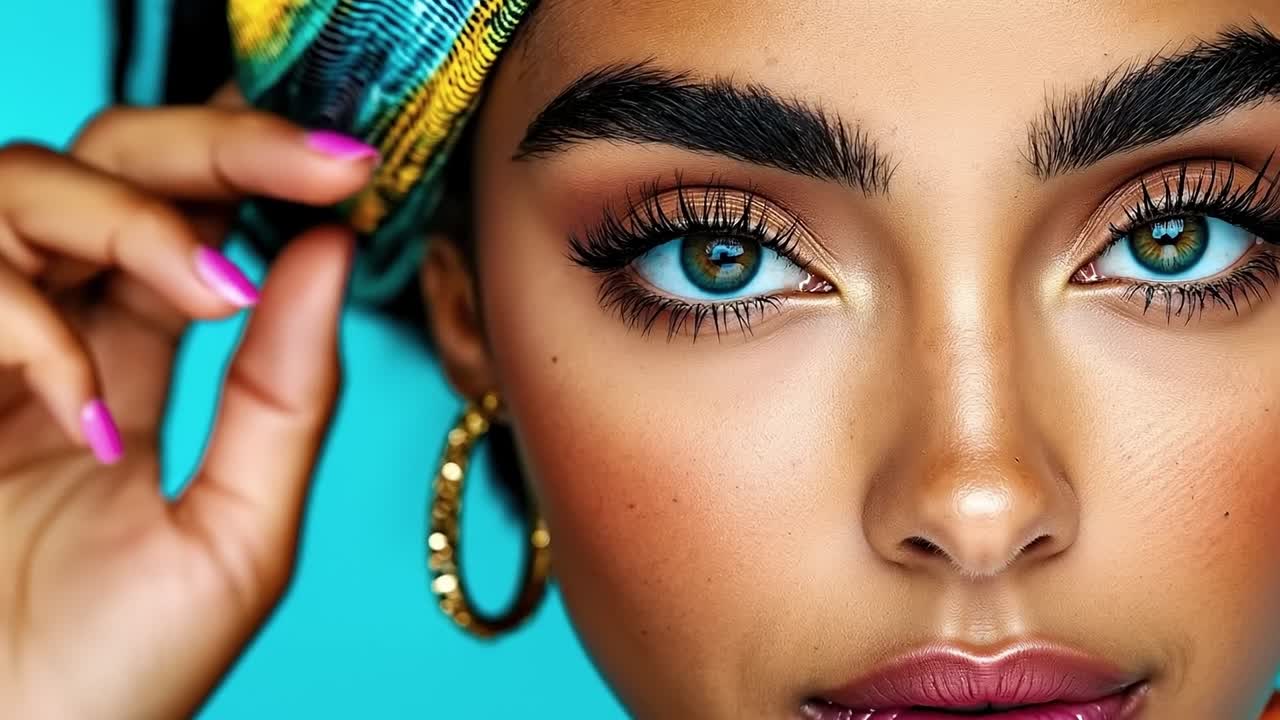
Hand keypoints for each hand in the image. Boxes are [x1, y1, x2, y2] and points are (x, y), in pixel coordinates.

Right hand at [0, 96, 375, 718]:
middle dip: (220, 145)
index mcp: (128, 362)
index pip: (191, 220)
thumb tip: (332, 250)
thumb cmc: (114, 679)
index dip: (267, 175)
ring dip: (132, 219)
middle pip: (114, 163)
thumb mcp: (237, 533)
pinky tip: (87, 413)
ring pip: (27, 187)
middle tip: (323, 164)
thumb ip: (283, 394)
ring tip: (215, 292)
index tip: (357, 166)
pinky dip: (31, 325)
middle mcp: (51, 335)